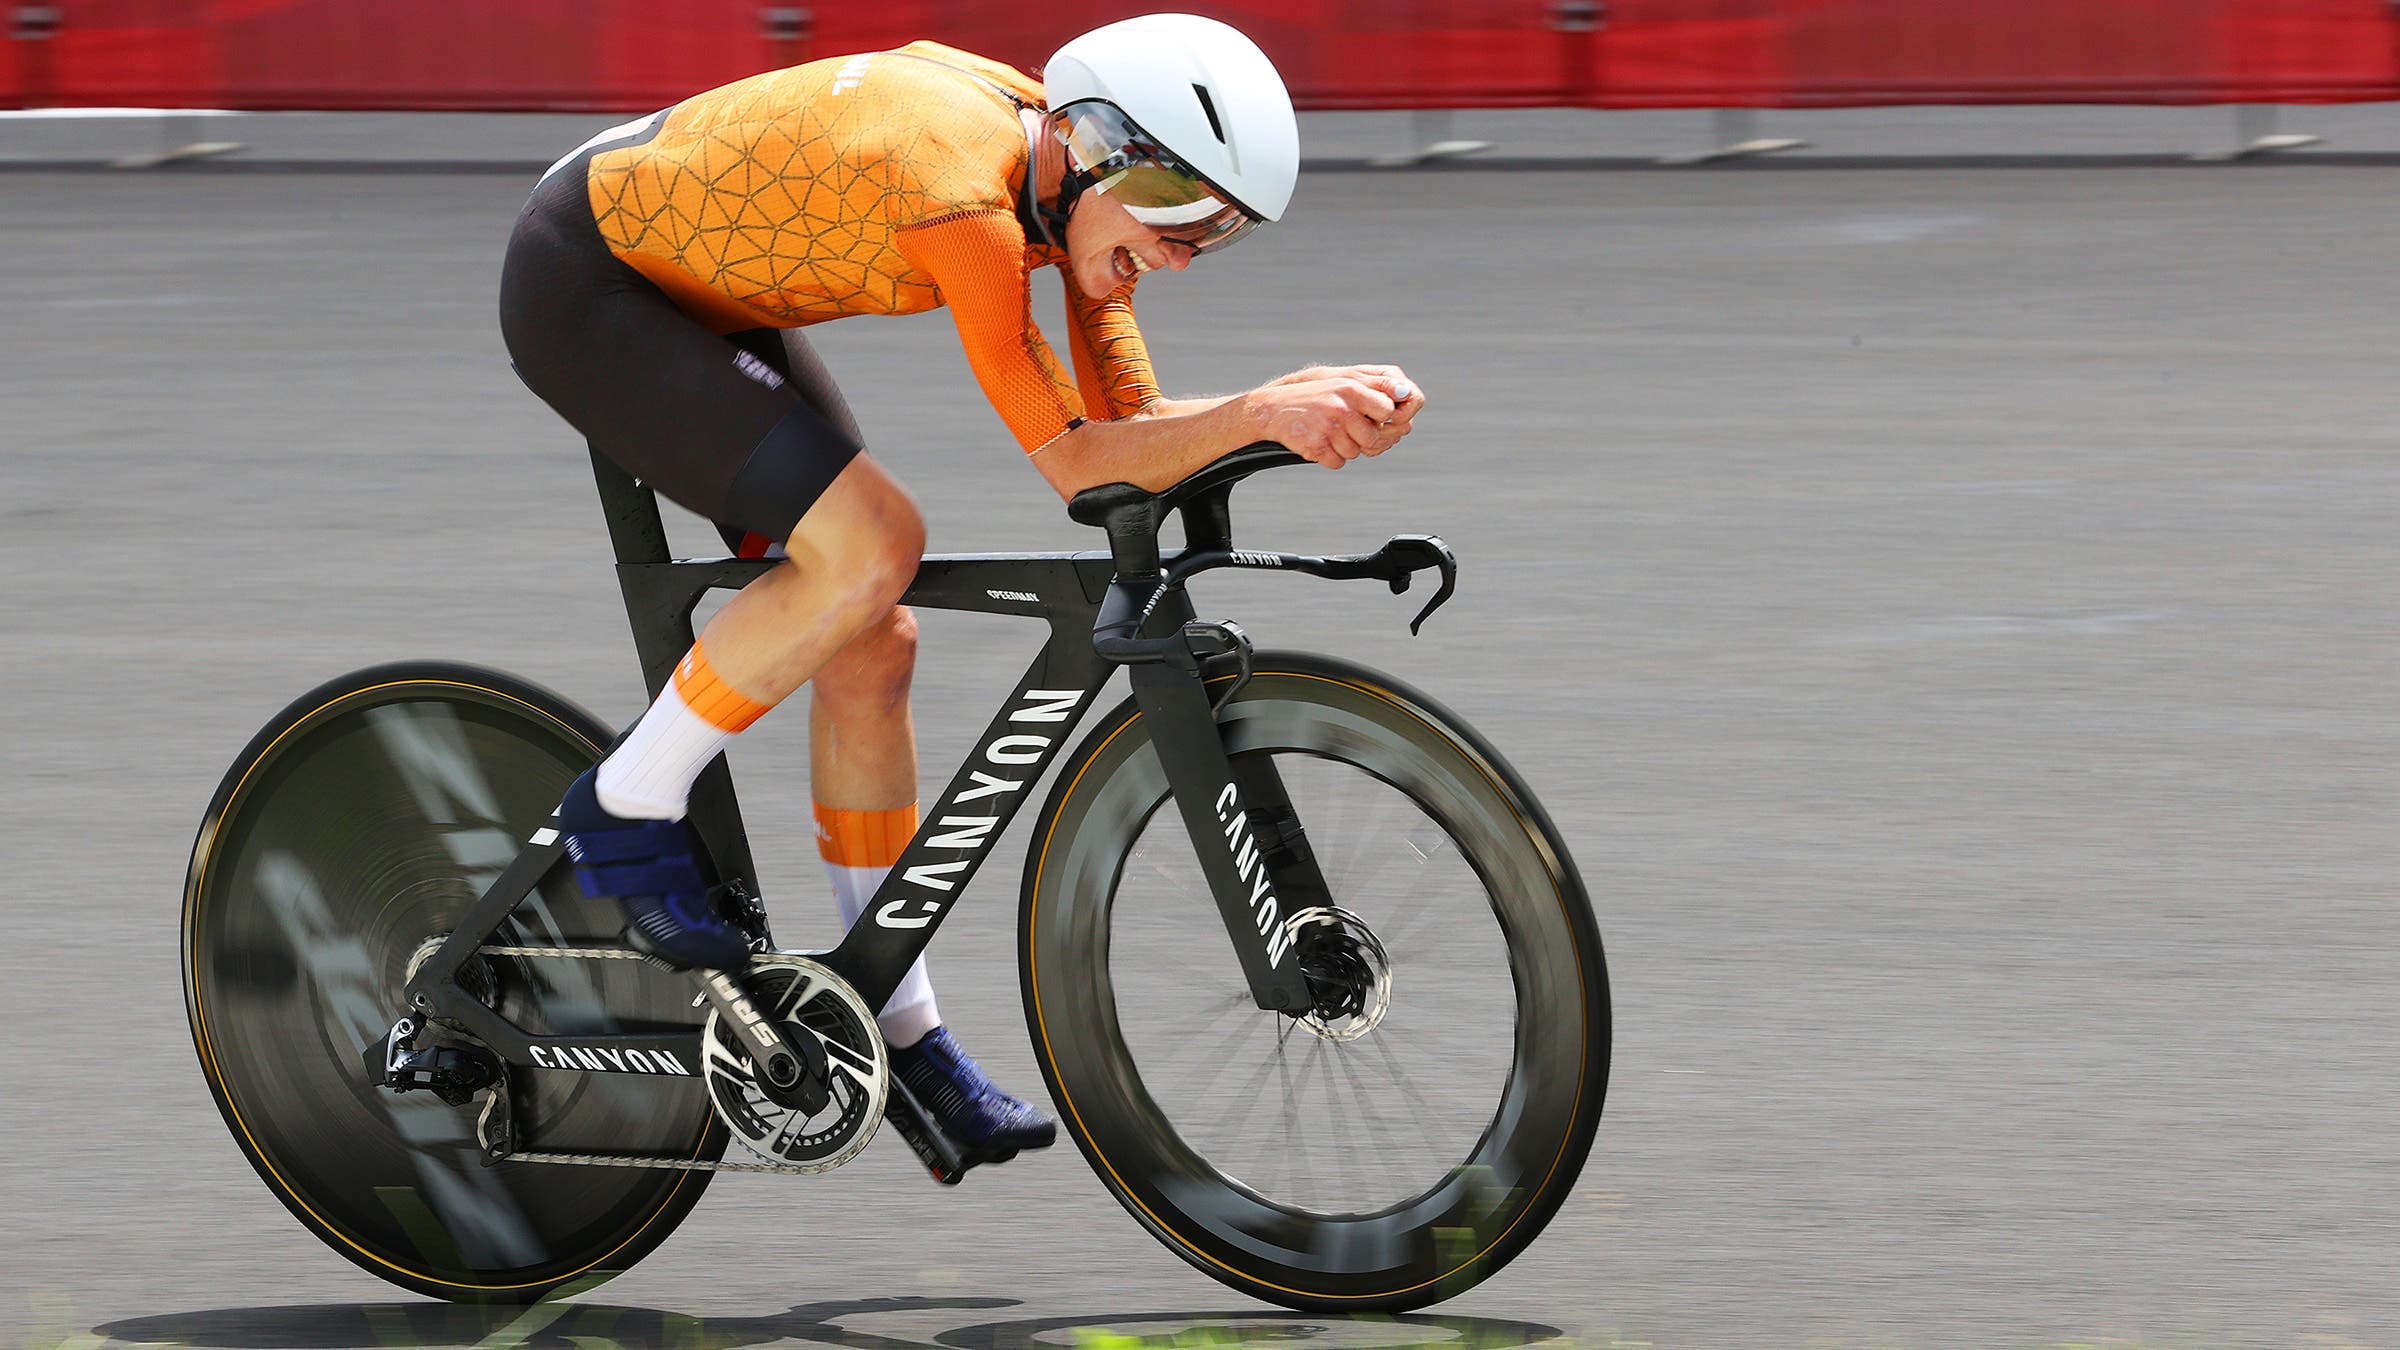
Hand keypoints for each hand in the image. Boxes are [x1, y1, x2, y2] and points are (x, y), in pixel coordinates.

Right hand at [1253, 366, 1424, 468]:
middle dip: (1363, 439)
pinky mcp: (1315, 446)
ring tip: (1328, 432)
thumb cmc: (1314, 396)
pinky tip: (1318, 442)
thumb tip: (1406, 395)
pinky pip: (1337, 463)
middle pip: (1374, 438)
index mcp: (1351, 388)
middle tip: (1347, 430)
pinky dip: (1330, 458)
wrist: (1272, 409)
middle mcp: (1342, 407)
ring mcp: (1328, 428)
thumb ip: (1376, 386)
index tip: (1372, 417)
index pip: (1388, 410)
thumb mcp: (1343, 382)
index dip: (1383, 418)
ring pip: (1355, 453)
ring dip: (1344, 448)